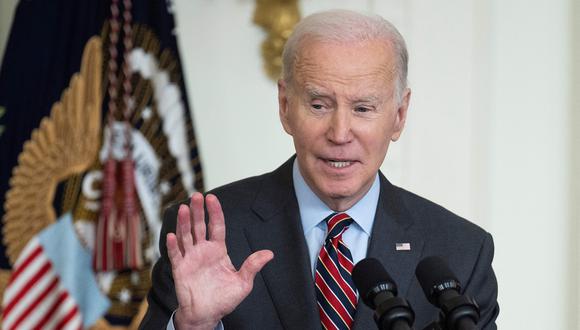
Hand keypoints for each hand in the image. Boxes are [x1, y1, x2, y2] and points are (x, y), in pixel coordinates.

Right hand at [167, 192, 273, 329]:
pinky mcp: (180, 269)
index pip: (216, 226)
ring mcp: (190, 258)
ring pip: (186, 236)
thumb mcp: (243, 283)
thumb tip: (269, 254)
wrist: (207, 315)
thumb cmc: (224, 299)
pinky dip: (173, 246)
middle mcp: (203, 251)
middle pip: (199, 226)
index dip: (214, 212)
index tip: (212, 198)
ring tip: (183, 208)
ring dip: (184, 223)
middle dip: (197, 211)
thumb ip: (252, 266)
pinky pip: (175, 255)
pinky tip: (172, 236)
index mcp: (218, 250)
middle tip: (196, 196)